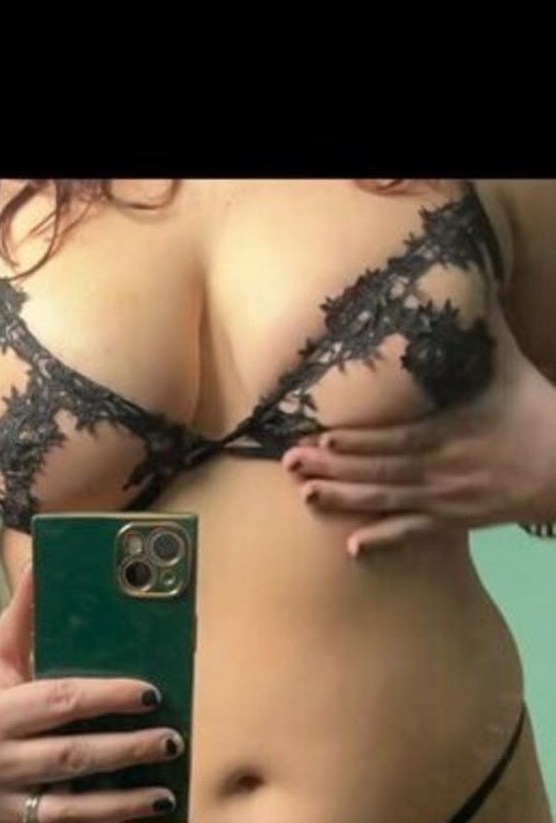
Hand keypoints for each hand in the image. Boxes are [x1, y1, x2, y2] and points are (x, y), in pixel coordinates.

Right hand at [0, 566, 184, 822]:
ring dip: (124, 802)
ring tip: (166, 792)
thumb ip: (25, 614)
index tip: (151, 694)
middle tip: (172, 740)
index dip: (107, 698)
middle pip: (70, 757)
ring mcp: (0, 806)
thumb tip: (45, 556)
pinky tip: (144, 814)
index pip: (58, 703)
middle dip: (126, 750)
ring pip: (71, 809)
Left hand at [281, 302, 555, 554]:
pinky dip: (384, 540)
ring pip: (387, 501)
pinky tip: (352, 547)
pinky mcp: (451, 520)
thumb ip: (482, 325)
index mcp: (450, 430)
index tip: (321, 437)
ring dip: (344, 500)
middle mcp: (440, 469)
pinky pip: (413, 533)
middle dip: (333, 469)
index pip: (395, 439)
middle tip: (290, 463)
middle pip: (379, 471)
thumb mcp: (507, 363)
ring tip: (305, 496)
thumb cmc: (533, 410)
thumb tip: (470, 276)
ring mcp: (444, 499)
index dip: (358, 441)